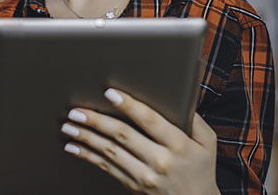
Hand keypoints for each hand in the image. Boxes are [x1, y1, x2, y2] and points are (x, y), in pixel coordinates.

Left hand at [61, 88, 218, 194]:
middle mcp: (160, 160)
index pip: (150, 121)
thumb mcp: (208, 143)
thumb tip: (179, 98)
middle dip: (97, 121)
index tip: (111, 93)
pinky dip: (87, 156)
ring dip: (86, 137)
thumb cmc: (201, 170)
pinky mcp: (134, 185)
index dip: (129, 106)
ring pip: (110, 152)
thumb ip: (195, 119)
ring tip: (69, 125)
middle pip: (123, 136)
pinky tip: (73, 147)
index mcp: (179, 145)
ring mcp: (145, 176)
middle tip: (77, 110)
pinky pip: (107, 168)